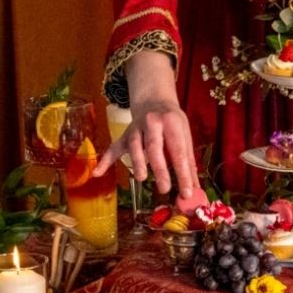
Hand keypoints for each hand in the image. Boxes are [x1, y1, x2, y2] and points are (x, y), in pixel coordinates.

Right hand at [92, 50, 199, 198]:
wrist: (153, 100)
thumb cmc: (172, 122)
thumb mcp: (185, 135)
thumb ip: (189, 162)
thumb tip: (194, 188)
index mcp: (172, 123)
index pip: (178, 151)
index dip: (183, 173)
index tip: (187, 192)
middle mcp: (152, 123)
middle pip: (155, 147)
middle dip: (160, 169)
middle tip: (164, 188)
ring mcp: (136, 129)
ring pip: (135, 146)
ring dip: (138, 162)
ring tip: (142, 178)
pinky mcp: (124, 135)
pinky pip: (114, 148)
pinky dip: (105, 160)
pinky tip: (98, 173)